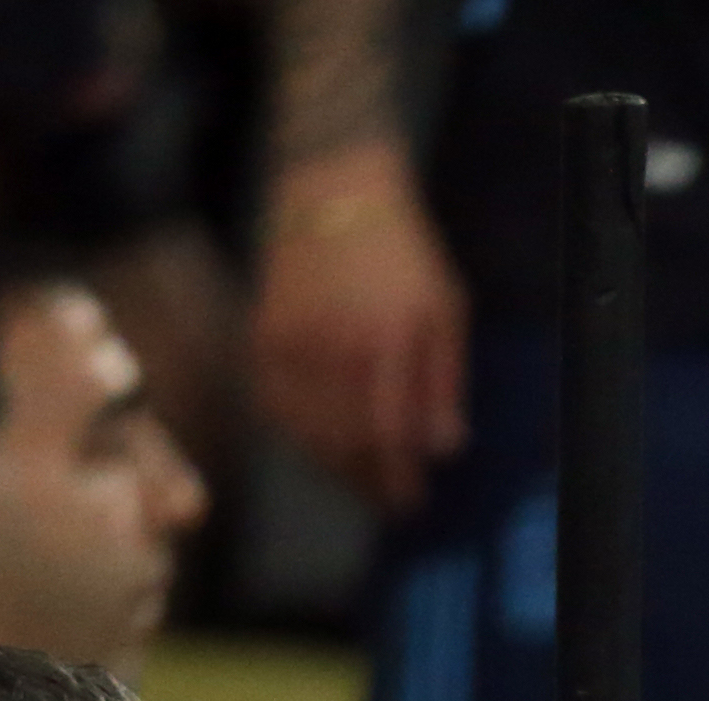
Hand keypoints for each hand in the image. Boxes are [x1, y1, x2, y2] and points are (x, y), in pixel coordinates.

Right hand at [251, 143, 469, 511]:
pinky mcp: (262, 335)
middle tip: (390, 501)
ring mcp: (291, 344)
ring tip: (360, 481)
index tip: (411, 500)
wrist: (332, 191)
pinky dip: (298, 435)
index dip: (398, 476)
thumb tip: (443, 447)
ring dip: (335, 466)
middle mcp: (333, 349)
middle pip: (346, 442)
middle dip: (370, 480)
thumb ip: (444, 380)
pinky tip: (319, 445)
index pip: (389, 434)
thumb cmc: (403, 251)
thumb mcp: (446, 309)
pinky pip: (275, 405)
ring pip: (308, 430)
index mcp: (386, 343)